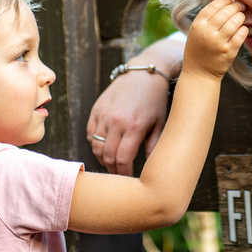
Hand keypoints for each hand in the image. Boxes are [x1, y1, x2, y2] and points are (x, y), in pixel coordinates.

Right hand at [86, 38, 183, 175]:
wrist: (144, 74)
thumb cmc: (155, 100)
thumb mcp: (160, 123)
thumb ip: (154, 146)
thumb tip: (153, 168)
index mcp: (134, 127)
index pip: (122, 159)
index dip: (124, 173)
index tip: (129, 177)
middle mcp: (116, 121)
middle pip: (107, 156)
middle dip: (113, 169)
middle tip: (120, 173)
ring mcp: (104, 114)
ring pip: (96, 147)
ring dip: (103, 158)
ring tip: (112, 162)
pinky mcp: (96, 109)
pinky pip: (90, 134)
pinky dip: (95, 144)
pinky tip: (105, 147)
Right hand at [182, 0, 247, 80]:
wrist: (199, 74)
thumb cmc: (198, 50)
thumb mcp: (196, 31)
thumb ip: (208, 18)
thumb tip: (228, 2)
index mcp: (197, 25)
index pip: (214, 5)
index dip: (225, 0)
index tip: (231, 0)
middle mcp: (207, 32)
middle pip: (227, 11)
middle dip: (236, 7)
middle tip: (239, 7)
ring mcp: (219, 42)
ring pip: (235, 21)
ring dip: (240, 17)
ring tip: (240, 18)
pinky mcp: (229, 51)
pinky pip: (241, 34)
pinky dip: (244, 30)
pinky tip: (242, 30)